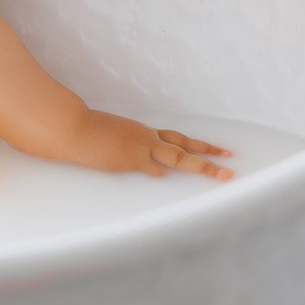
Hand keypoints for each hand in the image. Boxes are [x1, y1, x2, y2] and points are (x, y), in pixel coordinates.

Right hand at [69, 108, 233, 179]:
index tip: (216, 150)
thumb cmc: (90, 134)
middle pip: (185, 146)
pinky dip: (158, 172)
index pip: (177, 139)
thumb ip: (134, 152)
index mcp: (145, 133)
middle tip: (230, 160)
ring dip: (201, 166)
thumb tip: (152, 169)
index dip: (197, 145)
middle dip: (209, 155)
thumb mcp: (117, 140)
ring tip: (221, 174)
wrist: (75, 128)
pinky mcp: (131, 158)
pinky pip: (152, 167)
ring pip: (178, 157)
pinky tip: (164, 176)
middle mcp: (148, 138)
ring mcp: (141, 147)